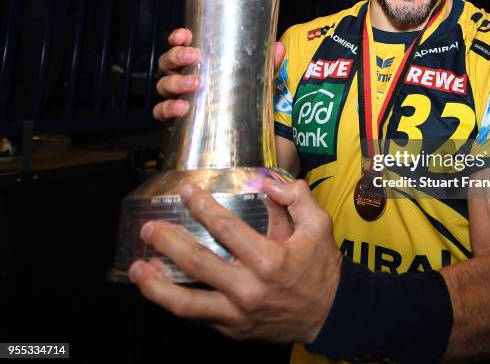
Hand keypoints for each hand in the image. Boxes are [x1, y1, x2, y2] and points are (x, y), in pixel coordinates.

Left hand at [128, 178, 341, 341]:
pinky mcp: (233, 329)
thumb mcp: (319, 225)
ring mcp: (237, 314)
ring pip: (186, 303)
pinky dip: (174, 302)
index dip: (202, 206)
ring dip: (156, 285)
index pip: (225, 228)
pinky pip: (197, 316)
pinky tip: (160, 288)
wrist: (331, 315)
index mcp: (269, 260)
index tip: (187, 191)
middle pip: (197, 263)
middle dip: (168, 242)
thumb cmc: (321, 267)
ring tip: (136, 269)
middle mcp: (248, 289)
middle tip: (149, 228)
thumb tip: (268, 182)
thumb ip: (296, 197)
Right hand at [153, 28, 285, 124]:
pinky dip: (168, 109)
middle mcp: (181, 78)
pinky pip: (161, 113)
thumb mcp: (256, 79)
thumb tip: (279, 47)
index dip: (178, 38)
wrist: (239, 130)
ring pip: (163, 86)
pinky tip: (182, 108)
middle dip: (177, 56)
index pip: (180, 45)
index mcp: (196, 64)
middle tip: (194, 56)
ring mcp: (175, 98)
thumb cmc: (239, 96)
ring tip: (193, 84)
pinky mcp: (174, 120)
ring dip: (175, 82)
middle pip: (167, 63)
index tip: (186, 35)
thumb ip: (267, 64)